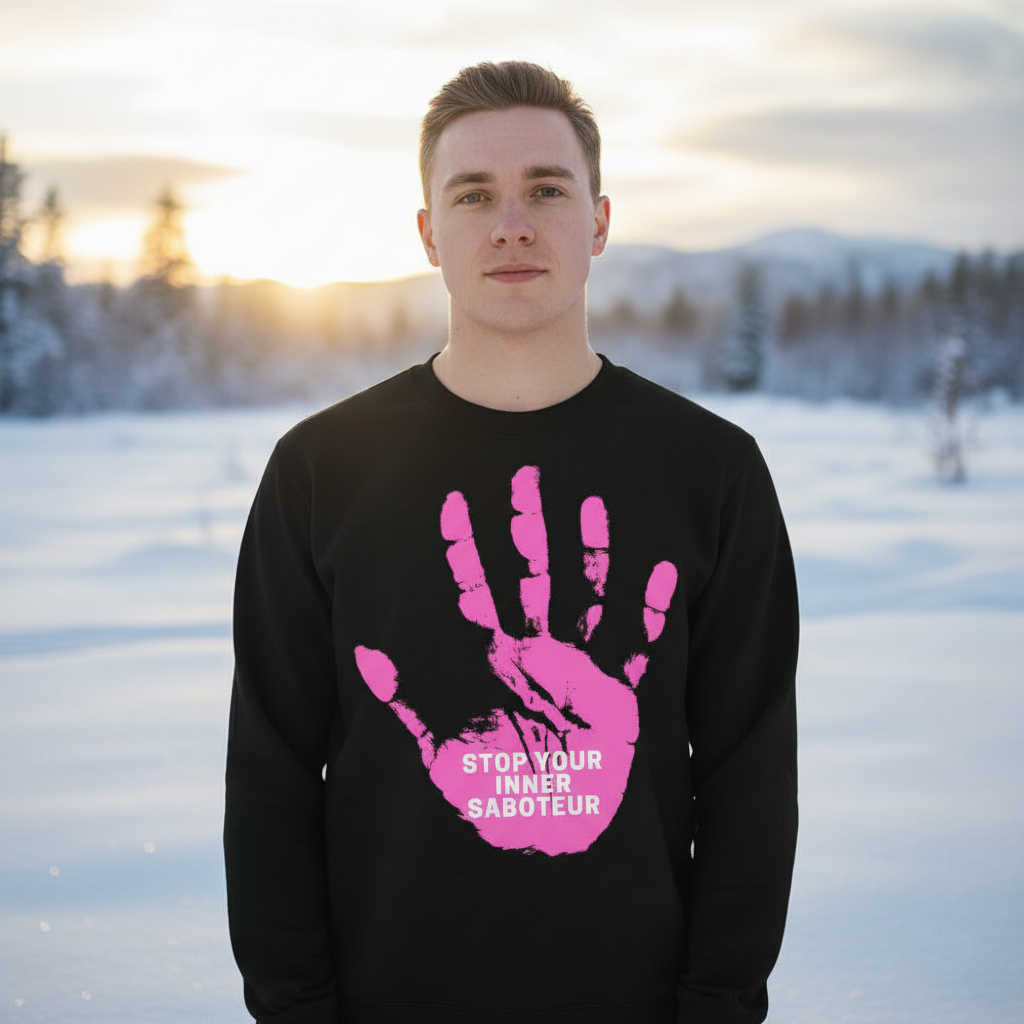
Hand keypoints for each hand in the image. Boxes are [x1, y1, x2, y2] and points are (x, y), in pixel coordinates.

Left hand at [355, 465, 676, 855]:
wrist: (537, 835)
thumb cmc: (485, 795)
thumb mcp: (437, 746)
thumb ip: (405, 699)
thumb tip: (361, 653)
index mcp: (494, 661)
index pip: (473, 589)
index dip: (460, 547)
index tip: (451, 500)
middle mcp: (537, 654)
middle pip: (531, 575)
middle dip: (527, 526)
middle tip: (524, 472)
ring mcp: (578, 671)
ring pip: (585, 595)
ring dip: (590, 552)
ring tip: (592, 502)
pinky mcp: (615, 698)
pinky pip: (637, 646)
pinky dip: (651, 611)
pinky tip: (661, 570)